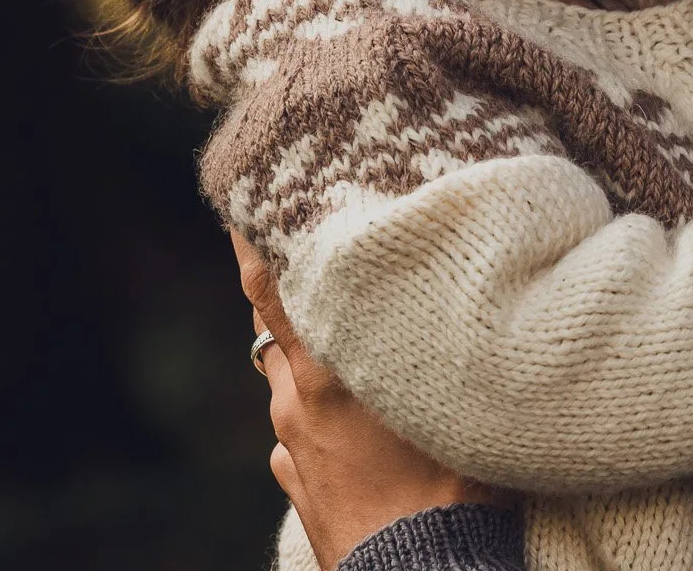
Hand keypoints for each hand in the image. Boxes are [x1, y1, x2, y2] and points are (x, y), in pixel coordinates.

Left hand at [234, 232, 500, 570]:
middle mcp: (296, 405)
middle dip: (289, 299)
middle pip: (276, 333)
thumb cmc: (450, 481)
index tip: (241, 205)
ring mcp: (292, 450)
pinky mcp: (300, 487)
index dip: (251, 245)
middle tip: (309, 261)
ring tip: (351, 348)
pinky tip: (359, 424)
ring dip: (311, 362)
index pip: (269, 291)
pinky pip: (301, 436)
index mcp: (324, 373)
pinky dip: (319, 418)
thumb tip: (420, 282)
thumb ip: (421, 333)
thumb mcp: (442, 388)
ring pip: (290, 385)